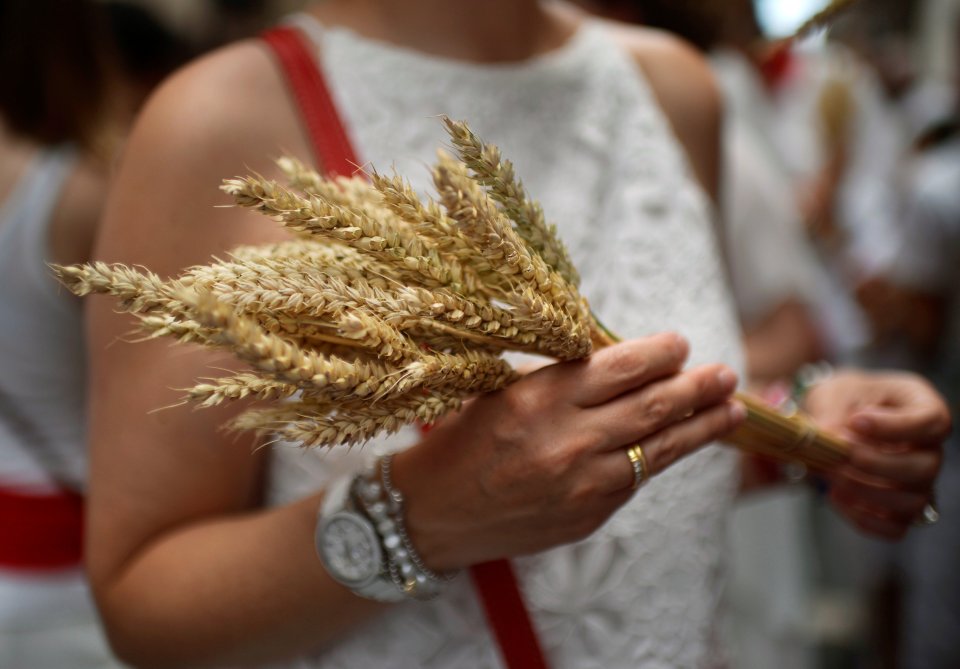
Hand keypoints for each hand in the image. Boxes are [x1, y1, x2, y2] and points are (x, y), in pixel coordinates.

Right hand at [393, 332, 744, 569]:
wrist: (432, 514)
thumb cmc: (462, 441)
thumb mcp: (501, 392)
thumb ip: (559, 377)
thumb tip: (623, 362)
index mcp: (539, 400)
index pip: (620, 368)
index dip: (659, 354)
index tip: (679, 344)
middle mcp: (566, 442)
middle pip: (652, 407)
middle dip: (698, 387)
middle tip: (725, 374)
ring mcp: (581, 486)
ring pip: (660, 450)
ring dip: (702, 427)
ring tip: (732, 410)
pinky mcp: (587, 517)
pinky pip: (636, 482)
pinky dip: (660, 458)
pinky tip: (680, 443)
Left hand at [804, 369, 950, 539]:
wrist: (831, 419)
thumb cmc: (843, 399)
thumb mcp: (835, 392)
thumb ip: (832, 411)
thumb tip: (826, 435)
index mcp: (922, 408)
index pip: (933, 422)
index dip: (896, 426)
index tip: (856, 420)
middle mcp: (928, 449)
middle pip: (924, 468)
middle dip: (876, 464)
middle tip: (839, 453)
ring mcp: (917, 482)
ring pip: (912, 502)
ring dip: (866, 492)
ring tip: (831, 474)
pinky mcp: (898, 509)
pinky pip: (894, 528)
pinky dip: (864, 518)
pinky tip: (835, 496)